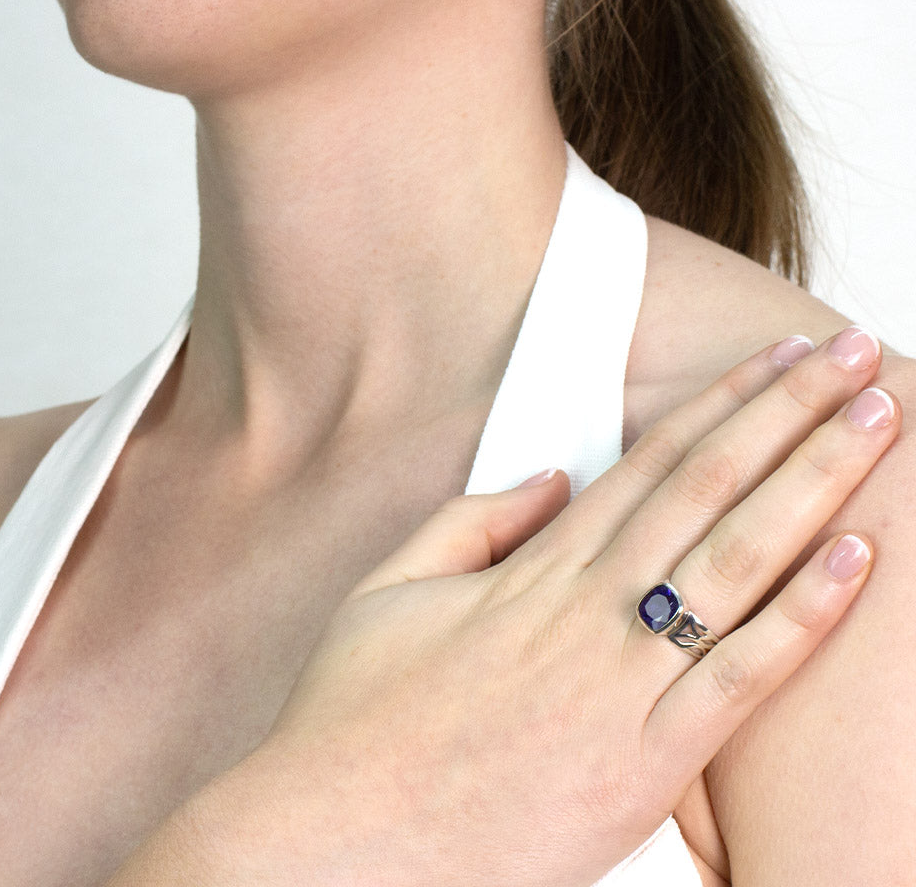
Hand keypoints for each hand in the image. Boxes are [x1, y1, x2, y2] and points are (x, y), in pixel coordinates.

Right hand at [164, 329, 896, 886]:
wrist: (332, 846)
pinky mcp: (642, 770)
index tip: (773, 358)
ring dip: (814, 483)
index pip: (649, 463)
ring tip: (873, 421)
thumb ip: (471, 521)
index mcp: (530, 570)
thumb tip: (551, 476)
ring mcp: (618, 687)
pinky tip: (856, 559)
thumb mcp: (387, 592)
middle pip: (709, 490)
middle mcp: (585, 612)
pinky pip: (737, 682)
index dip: (720, 403)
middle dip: (789, 413)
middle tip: (850, 355)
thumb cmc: (351, 720)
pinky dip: (803, 619)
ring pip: (738, 563)